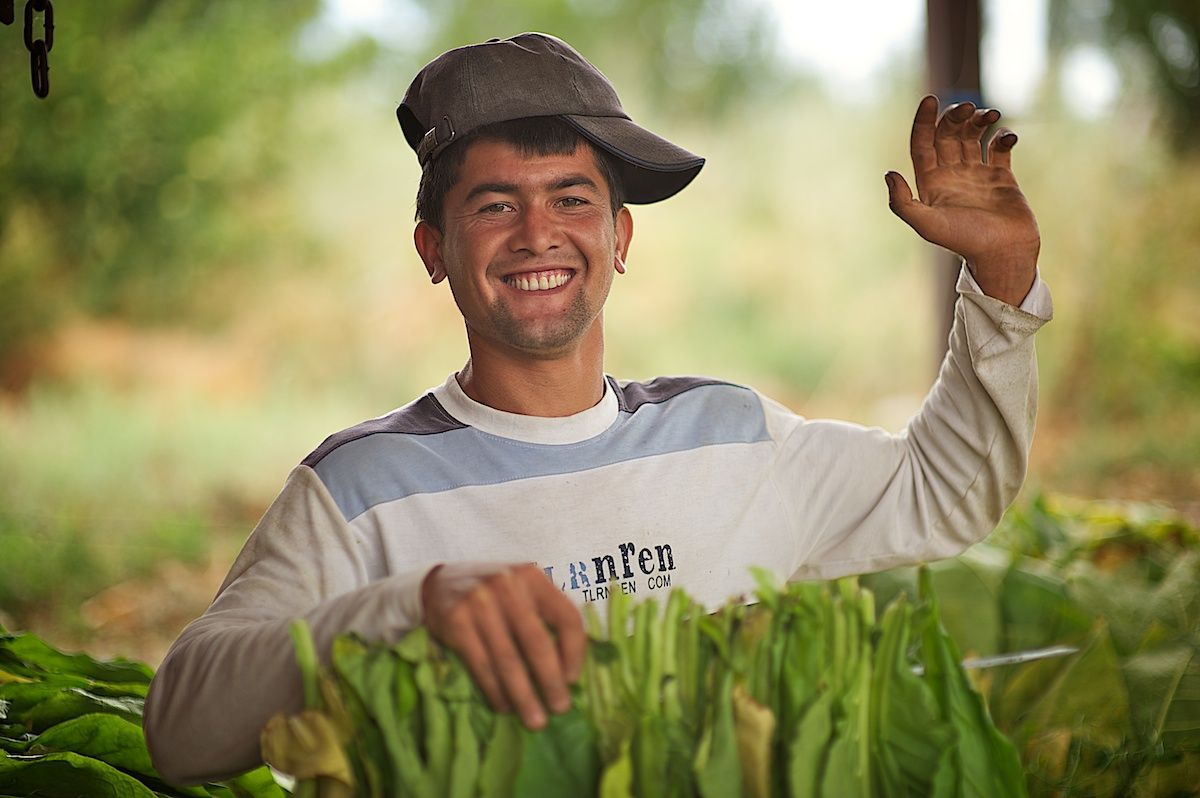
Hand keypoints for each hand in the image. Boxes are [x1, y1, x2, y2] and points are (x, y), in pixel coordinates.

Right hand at [420, 562, 584, 728]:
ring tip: (534, 720)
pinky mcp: (456, 621)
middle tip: (560, 709)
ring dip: (523, 695)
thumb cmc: (492, 595)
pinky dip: (495, 690)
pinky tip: (503, 706)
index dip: (575, 652)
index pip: (566, 617)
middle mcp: (508, 586)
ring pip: (508, 659)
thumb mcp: (521, 592)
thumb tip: (568, 672)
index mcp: (533, 578)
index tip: (572, 679)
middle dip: (551, 681)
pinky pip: (481, 665)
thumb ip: (544, 617)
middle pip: (537, 642)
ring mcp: (480, 603)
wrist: (439, 583)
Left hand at [885, 95, 1040, 305]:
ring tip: (990, 115)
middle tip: (968, 109)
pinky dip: (1004, 136)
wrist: (1002, 254)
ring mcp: (976, 174)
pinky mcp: (1001, 176)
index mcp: (931, 182)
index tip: (929, 99)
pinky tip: (1007, 137)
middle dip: (956, 117)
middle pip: (948, 134)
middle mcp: (951, 175)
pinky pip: (1000, 147)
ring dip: (980, 120)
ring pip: (974, 136)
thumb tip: (889, 174)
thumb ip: (903, 203)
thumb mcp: (927, 225)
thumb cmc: (963, 241)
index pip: (922, 144)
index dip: (923, 121)